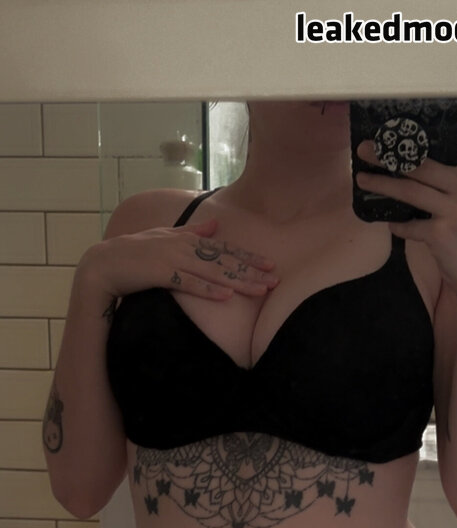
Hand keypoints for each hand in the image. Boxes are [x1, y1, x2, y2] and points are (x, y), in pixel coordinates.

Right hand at [79, 217, 279, 300]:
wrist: (104, 264)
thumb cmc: (135, 253)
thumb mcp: (166, 237)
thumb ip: (192, 233)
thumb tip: (215, 226)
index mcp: (186, 240)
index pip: (223, 250)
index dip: (247, 258)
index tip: (269, 266)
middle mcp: (184, 247)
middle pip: (224, 260)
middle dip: (251, 270)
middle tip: (275, 280)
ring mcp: (173, 260)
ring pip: (213, 271)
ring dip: (238, 280)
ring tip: (260, 289)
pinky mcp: (162, 274)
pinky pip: (190, 283)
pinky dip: (208, 288)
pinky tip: (226, 295)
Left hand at [355, 98, 456, 299]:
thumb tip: (420, 167)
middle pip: (423, 163)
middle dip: (390, 154)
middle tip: (366, 147)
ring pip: (410, 190)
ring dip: (382, 184)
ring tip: (363, 178)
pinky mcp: (441, 233)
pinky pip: (410, 224)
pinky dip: (398, 224)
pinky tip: (391, 223)